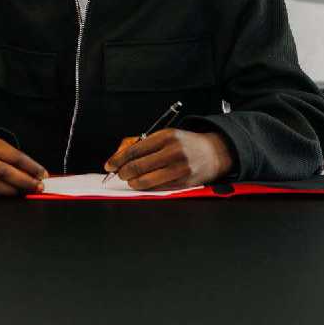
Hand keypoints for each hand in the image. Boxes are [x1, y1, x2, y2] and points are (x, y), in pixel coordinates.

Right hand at [0, 136, 47, 195]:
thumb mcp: (0, 147)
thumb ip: (16, 160)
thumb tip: (37, 174)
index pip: (15, 156)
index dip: (31, 167)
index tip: (43, 174)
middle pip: (4, 172)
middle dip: (24, 181)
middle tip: (38, 187)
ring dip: (12, 191)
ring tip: (24, 192)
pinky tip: (9, 195)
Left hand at [103, 129, 232, 189]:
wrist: (213, 152)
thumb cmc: (185, 144)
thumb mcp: (166, 136)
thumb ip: (144, 144)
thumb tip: (121, 157)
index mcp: (166, 136)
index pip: (135, 150)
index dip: (118, 159)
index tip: (110, 164)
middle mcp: (173, 151)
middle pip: (138, 166)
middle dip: (123, 172)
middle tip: (119, 174)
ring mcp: (179, 168)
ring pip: (146, 180)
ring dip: (133, 182)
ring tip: (131, 180)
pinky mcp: (184, 183)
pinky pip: (158, 188)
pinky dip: (147, 188)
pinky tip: (143, 184)